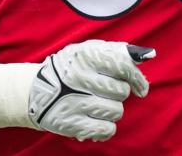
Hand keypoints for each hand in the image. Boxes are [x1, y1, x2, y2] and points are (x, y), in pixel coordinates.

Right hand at [28, 40, 154, 141]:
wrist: (35, 91)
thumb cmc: (70, 69)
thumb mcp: (88, 51)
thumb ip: (117, 51)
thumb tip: (146, 55)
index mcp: (85, 56)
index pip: (123, 66)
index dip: (137, 78)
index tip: (141, 87)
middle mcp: (79, 77)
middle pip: (122, 91)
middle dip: (119, 93)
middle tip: (105, 91)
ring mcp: (74, 101)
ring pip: (116, 111)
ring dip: (112, 110)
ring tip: (98, 104)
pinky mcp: (71, 124)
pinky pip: (107, 130)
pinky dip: (106, 127)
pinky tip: (97, 119)